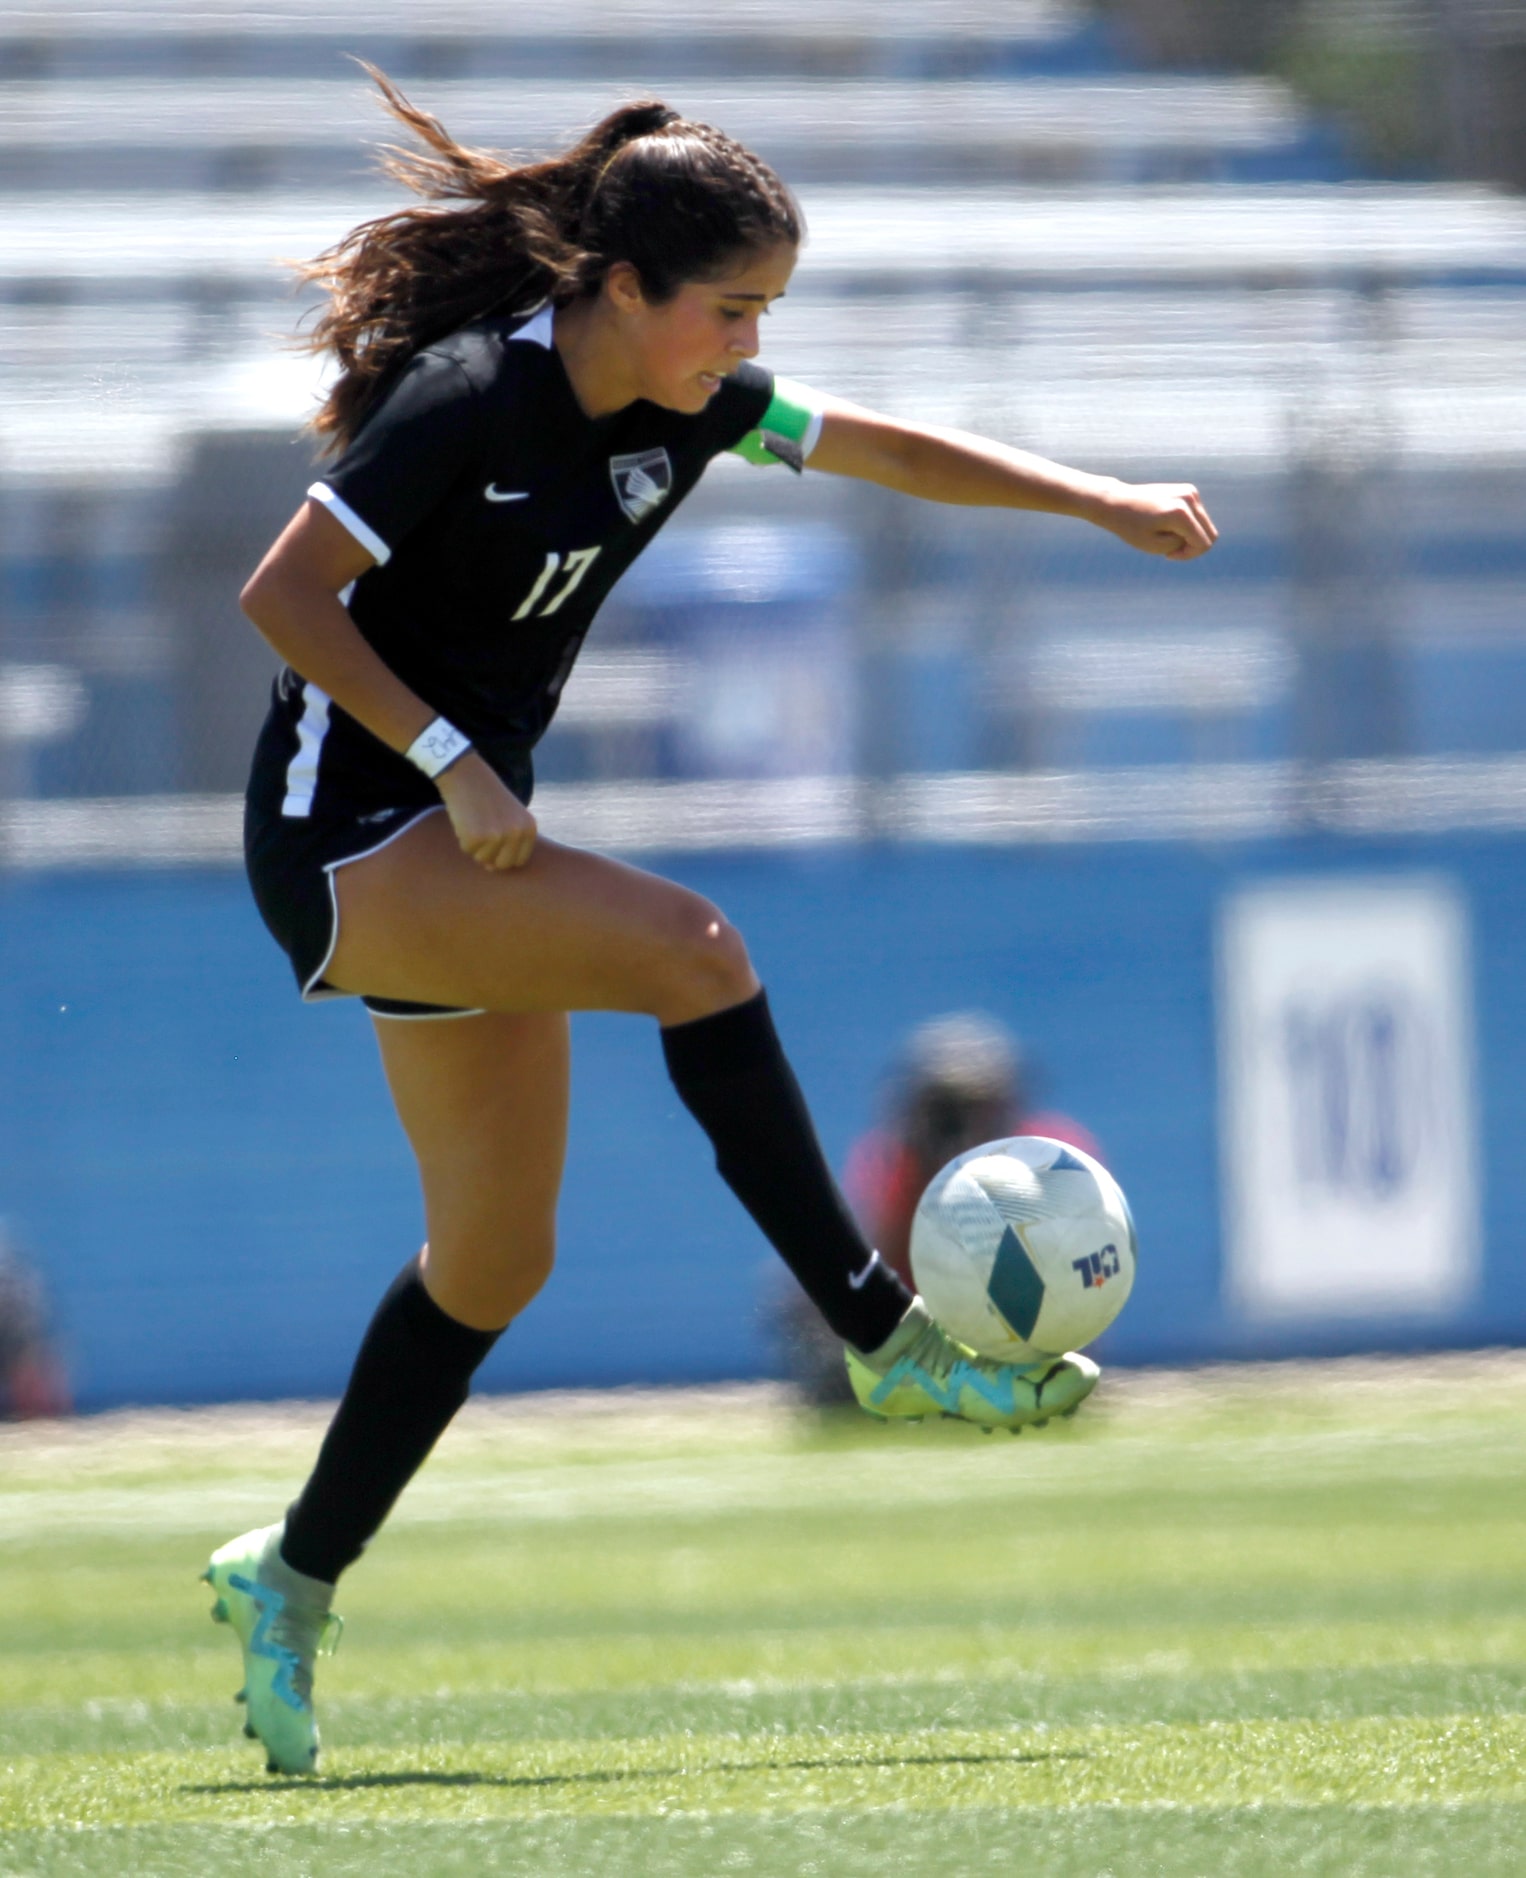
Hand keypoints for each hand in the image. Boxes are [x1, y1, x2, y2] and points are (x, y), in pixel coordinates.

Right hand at [436, 751, 537, 870]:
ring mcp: (497, 836)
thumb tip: (493, 868)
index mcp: (529, 828)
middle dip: (490, 855)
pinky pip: (467, 850)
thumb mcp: (511, 814)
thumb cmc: (488, 795)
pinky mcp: (476, 837)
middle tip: (482, 833)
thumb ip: (510, 842)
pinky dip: (463, 838)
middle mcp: (517, 833)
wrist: (467, 774)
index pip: (519, 861)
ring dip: (475, 845)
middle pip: (502, 865)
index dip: (504, 856)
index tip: (495, 843)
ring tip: (475, 822)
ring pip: (482, 859)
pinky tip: (466, 819)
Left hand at [1092, 479, 1218, 560]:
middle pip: (1210, 534)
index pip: (1203, 543)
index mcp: (1181, 513)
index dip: (1188, 555)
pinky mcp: (1188, 490)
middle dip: (1193, 546)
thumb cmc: (1132, 527)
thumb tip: (1199, 537)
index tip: (1168, 555)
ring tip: (1166, 536)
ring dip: (1190, 536)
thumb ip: (1182, 545)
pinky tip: (1168, 526)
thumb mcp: (1155, 546)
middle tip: (1169, 549)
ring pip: (1205, 526)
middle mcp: (1189, 499)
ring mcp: (1190, 492)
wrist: (1117, 502)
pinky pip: (1198, 516)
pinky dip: (1188, 526)